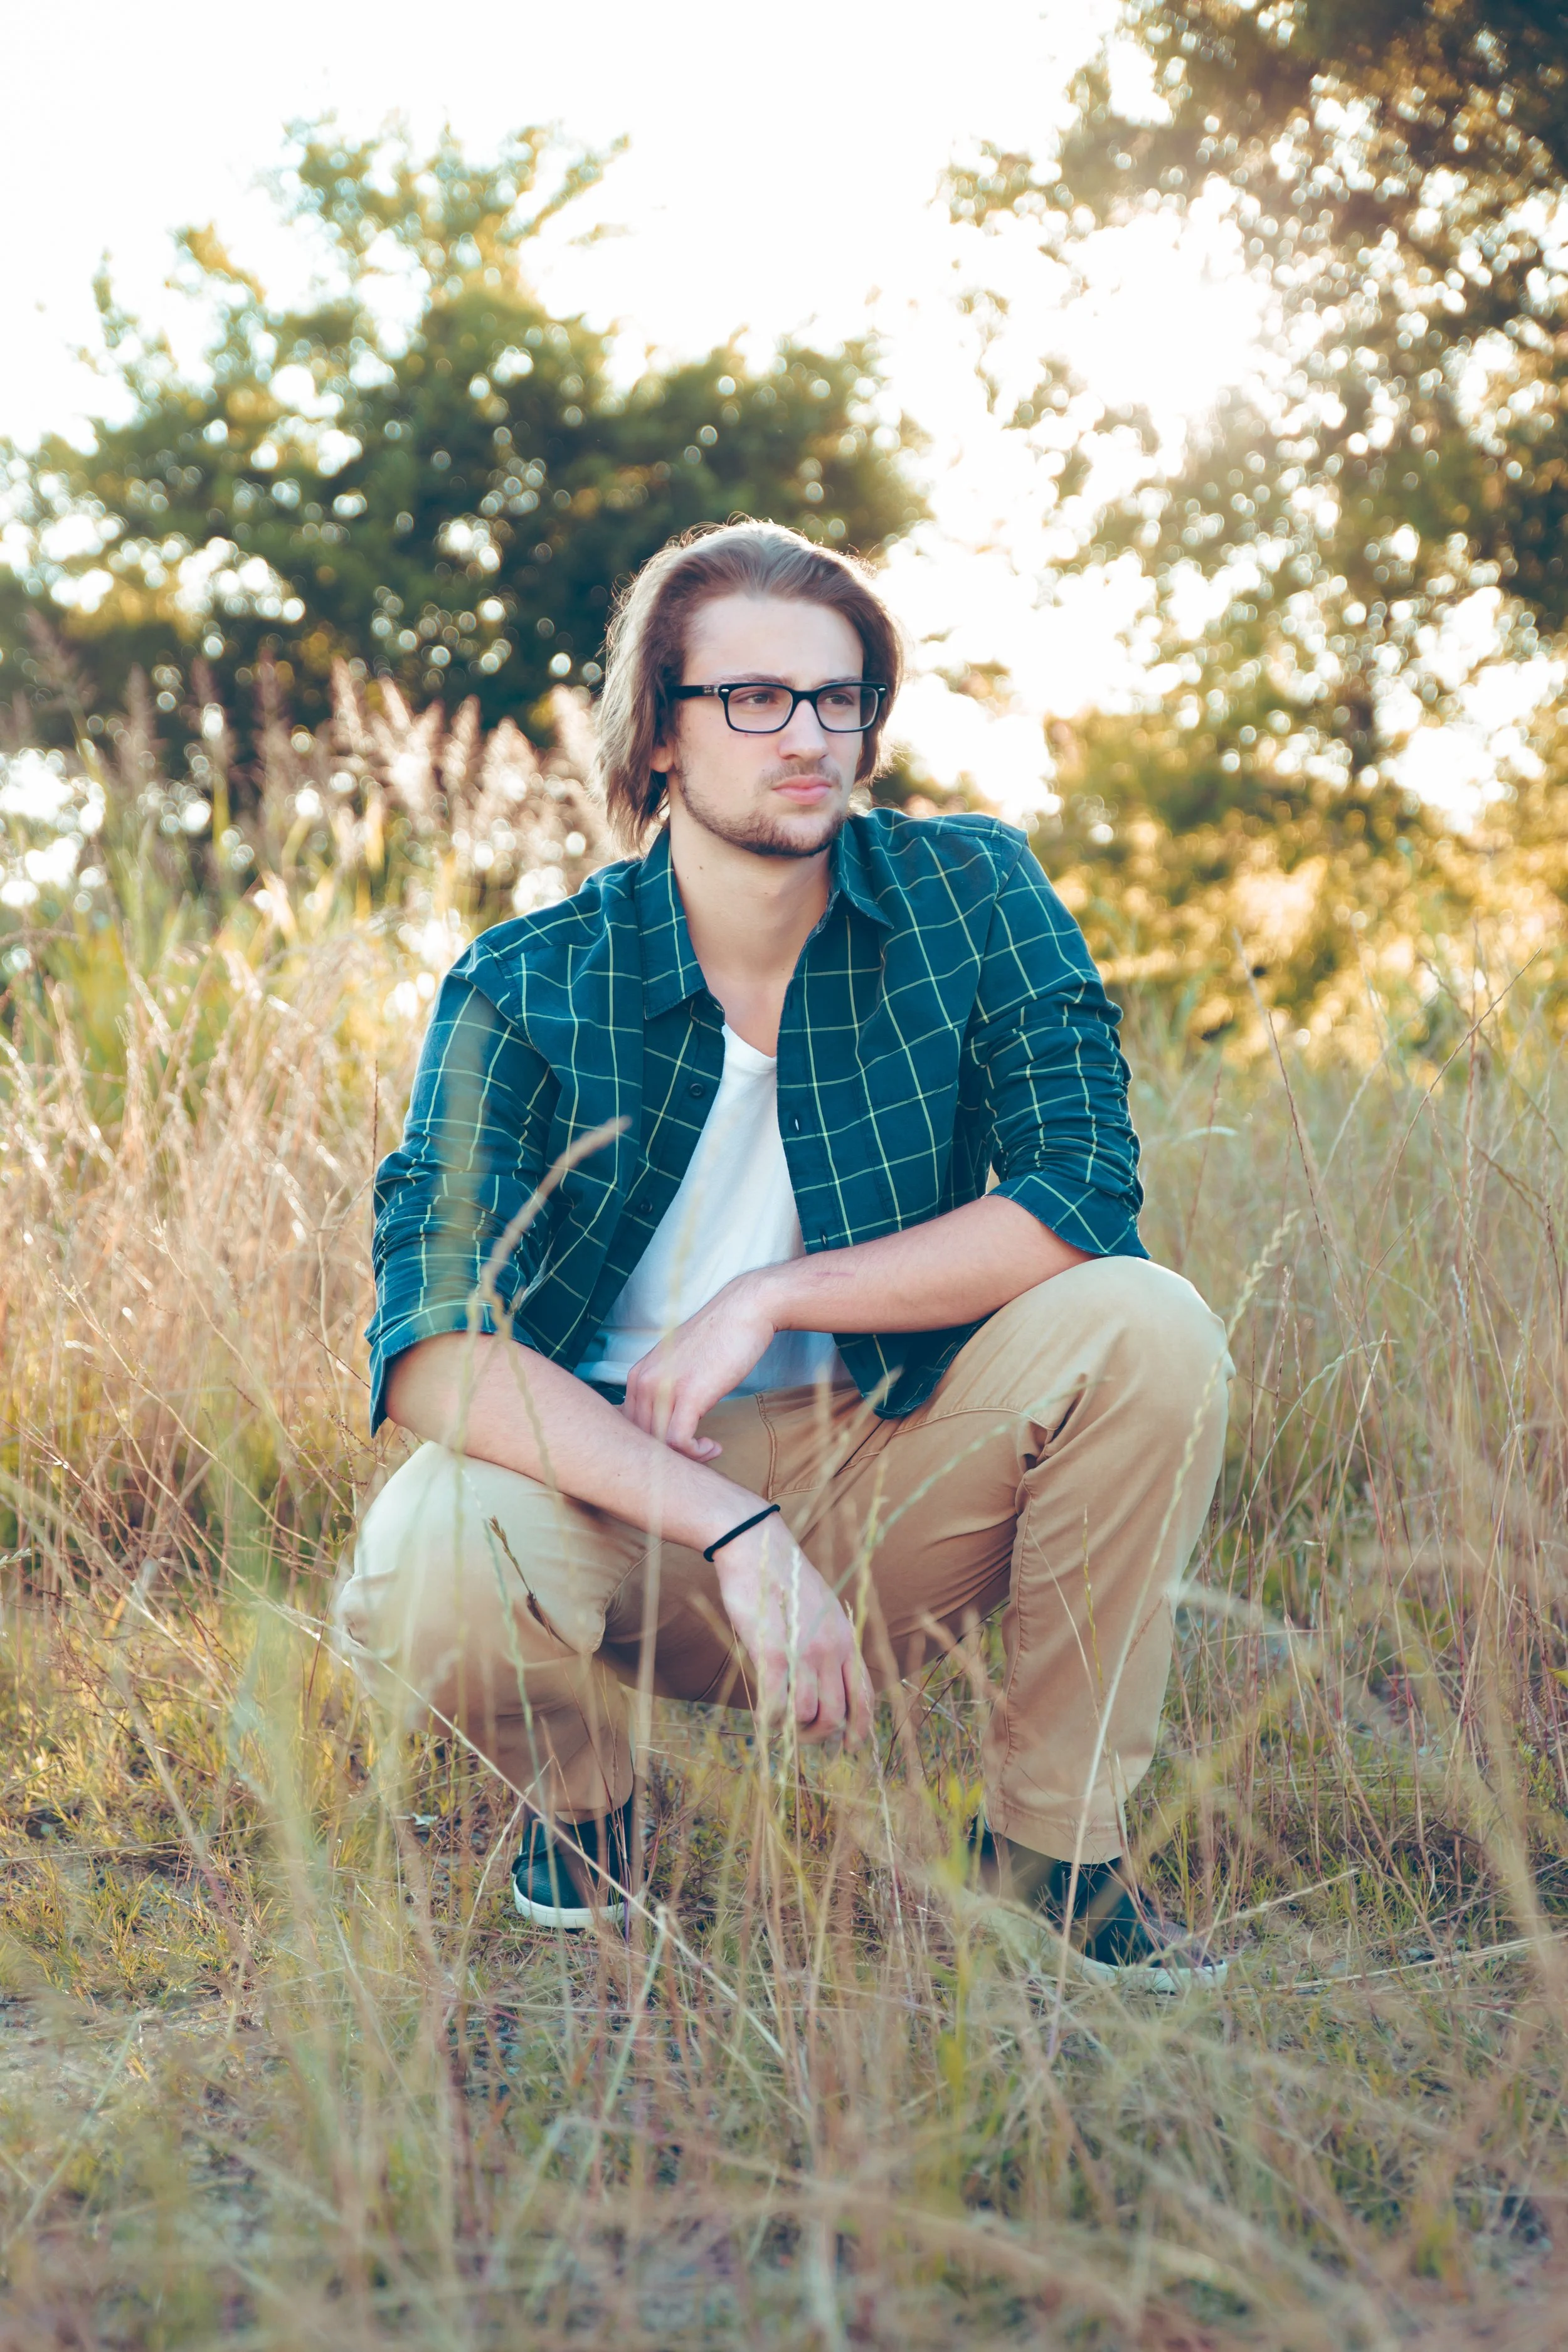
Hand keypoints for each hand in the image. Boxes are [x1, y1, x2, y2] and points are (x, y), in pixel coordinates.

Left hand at [621, 1270, 782, 1459]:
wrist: (744, 1311)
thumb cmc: (718, 1338)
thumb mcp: (679, 1364)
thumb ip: (665, 1389)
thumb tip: (665, 1423)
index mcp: (637, 1375)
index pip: (630, 1426)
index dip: (653, 1445)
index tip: (680, 1447)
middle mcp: (643, 1381)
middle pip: (642, 1438)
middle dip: (668, 1455)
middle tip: (695, 1454)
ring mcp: (663, 1388)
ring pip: (658, 1443)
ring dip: (685, 1457)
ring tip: (707, 1450)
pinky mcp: (688, 1395)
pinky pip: (679, 1441)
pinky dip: (696, 1453)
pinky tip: (713, 1446)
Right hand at [712, 1514, 873, 1745]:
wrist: (757, 1548)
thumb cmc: (784, 1582)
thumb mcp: (821, 1612)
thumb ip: (829, 1646)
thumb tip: (826, 1684)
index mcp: (846, 1639)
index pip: (864, 1695)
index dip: (861, 1728)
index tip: (851, 1747)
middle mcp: (831, 1649)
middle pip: (837, 1714)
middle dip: (821, 1735)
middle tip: (803, 1736)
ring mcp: (803, 1651)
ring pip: (807, 1715)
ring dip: (793, 1730)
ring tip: (780, 1724)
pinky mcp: (772, 1652)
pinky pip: (777, 1703)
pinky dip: (771, 1720)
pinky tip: (764, 1718)